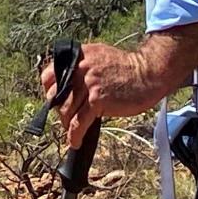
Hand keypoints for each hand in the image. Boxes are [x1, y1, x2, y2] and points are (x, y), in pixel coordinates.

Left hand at [40, 43, 158, 148]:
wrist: (148, 73)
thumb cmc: (126, 68)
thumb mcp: (99, 56)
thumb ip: (81, 66)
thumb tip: (66, 84)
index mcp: (78, 57)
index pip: (48, 75)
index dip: (49, 91)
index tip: (53, 100)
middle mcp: (79, 68)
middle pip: (55, 96)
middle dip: (59, 110)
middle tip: (66, 118)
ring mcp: (88, 84)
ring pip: (66, 111)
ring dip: (67, 124)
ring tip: (72, 131)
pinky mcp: (97, 100)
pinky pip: (79, 122)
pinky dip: (74, 135)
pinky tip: (75, 142)